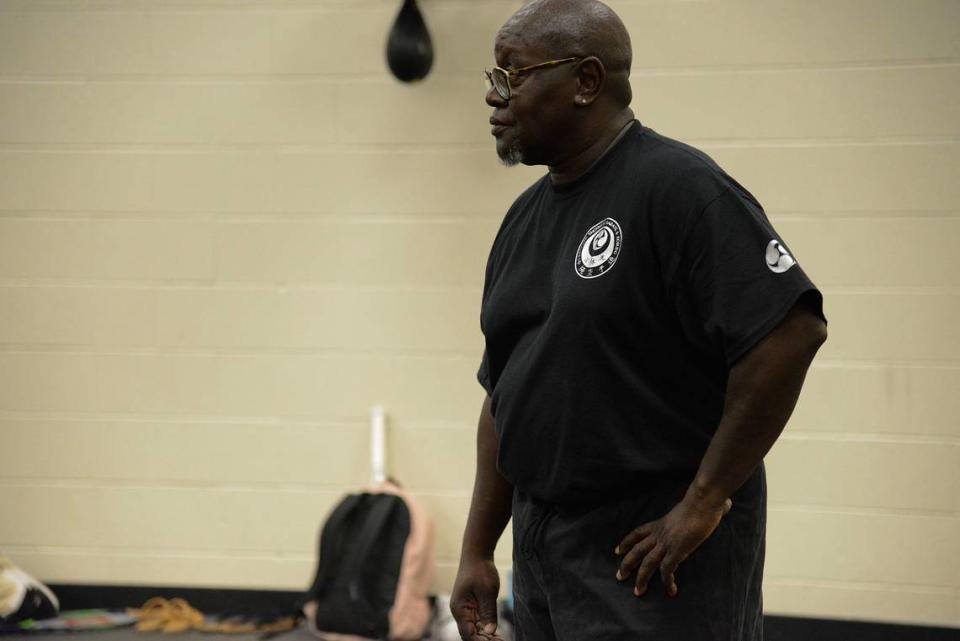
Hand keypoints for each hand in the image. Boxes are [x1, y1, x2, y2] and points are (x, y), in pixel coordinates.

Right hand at [450, 556, 503, 640]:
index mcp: (460, 609)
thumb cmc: (481, 570)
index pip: (468, 634)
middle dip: (484, 640)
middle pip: (470, 634)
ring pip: (474, 630)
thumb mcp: (487, 591)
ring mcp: (465, 609)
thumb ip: (488, 612)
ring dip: (486, 636)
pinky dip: (486, 629)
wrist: (477, 553)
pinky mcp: (472, 606)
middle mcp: (460, 611)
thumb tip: (490, 632)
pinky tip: (497, 635)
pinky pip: (477, 622)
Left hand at [614, 493, 731, 597]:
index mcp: (660, 523)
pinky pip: (667, 570)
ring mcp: (667, 543)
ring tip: (638, 592)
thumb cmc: (702, 500)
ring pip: (647, 563)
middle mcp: (660, 534)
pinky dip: (668, 582)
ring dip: (641, 578)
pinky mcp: (677, 551)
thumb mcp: (694, 505)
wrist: (702, 501)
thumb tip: (726, 505)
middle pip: (637, 550)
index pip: (638, 533)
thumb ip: (701, 509)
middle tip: (619, 577)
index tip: (617, 550)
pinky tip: (671, 591)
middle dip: (626, 564)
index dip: (626, 542)